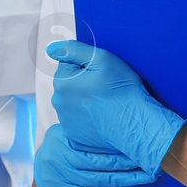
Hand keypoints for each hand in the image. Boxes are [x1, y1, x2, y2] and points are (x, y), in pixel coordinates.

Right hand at [35, 125, 158, 186]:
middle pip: (99, 164)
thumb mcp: (68, 134)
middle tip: (148, 163)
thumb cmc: (63, 147)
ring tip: (144, 177)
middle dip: (127, 165)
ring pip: (99, 181)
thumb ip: (87, 131)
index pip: (93, 145)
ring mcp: (62, 177)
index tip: (137, 146)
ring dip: (125, 180)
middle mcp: (60, 159)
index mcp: (61, 139)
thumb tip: (121, 124)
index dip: (117, 148)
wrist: (43, 171)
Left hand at [47, 40, 186, 173]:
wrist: (136, 124)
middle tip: (105, 90)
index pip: (68, 65)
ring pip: (73, 104)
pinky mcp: (74, 138)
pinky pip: (78, 123)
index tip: (101, 74)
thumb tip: (51, 48)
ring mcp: (65, 122)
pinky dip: (88, 121)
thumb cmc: (121, 90)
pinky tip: (102, 119)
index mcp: (61, 82)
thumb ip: (73, 49)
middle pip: (69, 86)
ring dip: (84, 102)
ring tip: (105, 105)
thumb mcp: (102, 59)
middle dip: (83, 84)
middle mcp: (58, 102)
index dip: (86, 66)